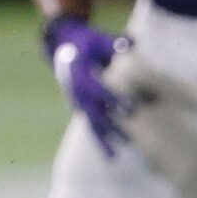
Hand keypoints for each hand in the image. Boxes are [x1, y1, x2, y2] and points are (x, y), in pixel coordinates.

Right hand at [43, 15, 129, 156]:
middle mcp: (76, 91)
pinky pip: (91, 124)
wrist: (64, 46)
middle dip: (112, 127)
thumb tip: (129, 43)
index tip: (132, 109)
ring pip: (91, 123)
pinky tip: (111, 154)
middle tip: (130, 140)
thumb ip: (115, 43)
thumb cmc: (88, 42)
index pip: (99, 89)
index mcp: (79, 73)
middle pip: (94, 112)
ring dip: (103, 140)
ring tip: (114, 157)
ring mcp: (77, 100)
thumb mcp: (99, 39)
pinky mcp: (81, 106)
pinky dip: (100, 138)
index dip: (115, 98)